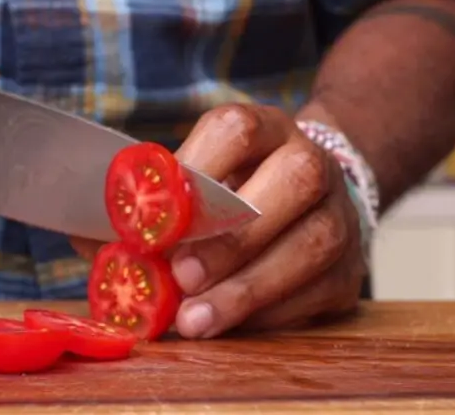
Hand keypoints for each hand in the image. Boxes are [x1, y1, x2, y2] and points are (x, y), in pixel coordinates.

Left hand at [171, 104, 365, 336]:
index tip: (158, 217)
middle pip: (296, 179)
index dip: (197, 169)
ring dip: (247, 288)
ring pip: (314, 243)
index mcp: (268, 131)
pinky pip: (318, 293)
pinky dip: (268, 314)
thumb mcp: (200, 184)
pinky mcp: (351, 270)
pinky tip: (230, 325)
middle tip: (182, 276)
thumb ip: (160, 208)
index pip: (239, 130)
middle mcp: (314, 163)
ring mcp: (342, 215)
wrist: (307, 209)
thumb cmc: (234, 197)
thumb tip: (103, 243)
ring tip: (195, 319)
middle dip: (233, 235)